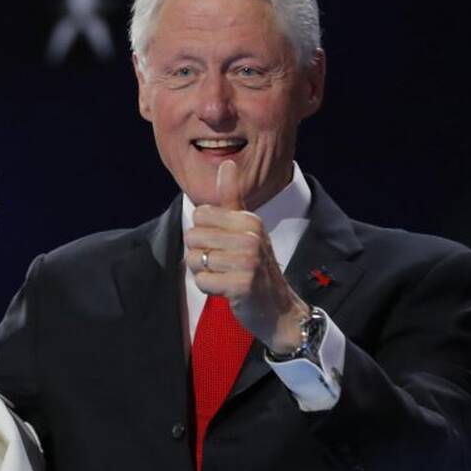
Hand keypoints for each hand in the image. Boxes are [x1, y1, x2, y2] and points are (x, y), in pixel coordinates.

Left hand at [184, 160, 308, 352]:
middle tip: (223, 264)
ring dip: (204, 273)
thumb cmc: (256, 266)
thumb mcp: (248, 228)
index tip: (223, 244)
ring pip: (194, 260)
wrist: (278, 308)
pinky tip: (227, 290)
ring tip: (226, 276)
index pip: (199, 214)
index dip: (204, 233)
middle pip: (192, 236)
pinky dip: (209, 289)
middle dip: (200, 253)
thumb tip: (226, 162)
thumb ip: (232, 196)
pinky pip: (202, 281)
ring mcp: (248, 261)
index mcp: (249, 219)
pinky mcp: (241, 285)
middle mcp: (251, 236)